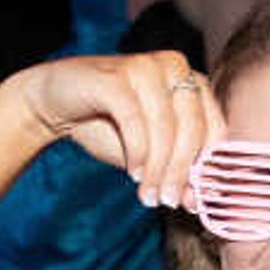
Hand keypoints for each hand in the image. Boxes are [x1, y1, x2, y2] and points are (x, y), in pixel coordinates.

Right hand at [16, 52, 224, 206]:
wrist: (54, 102)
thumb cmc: (108, 125)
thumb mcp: (149, 153)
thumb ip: (175, 170)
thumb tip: (198, 202)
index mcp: (192, 82)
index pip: (215, 128)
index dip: (206, 169)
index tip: (191, 203)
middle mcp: (175, 67)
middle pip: (193, 129)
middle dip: (181, 173)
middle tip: (167, 202)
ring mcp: (146, 66)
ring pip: (166, 127)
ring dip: (157, 169)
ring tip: (147, 196)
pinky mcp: (116, 75)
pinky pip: (136, 120)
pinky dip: (137, 152)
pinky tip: (132, 173)